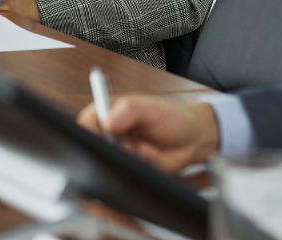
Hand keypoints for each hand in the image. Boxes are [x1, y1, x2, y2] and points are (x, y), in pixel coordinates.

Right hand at [77, 95, 219, 172]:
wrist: (193, 139)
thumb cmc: (173, 117)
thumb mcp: (151, 108)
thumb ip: (129, 110)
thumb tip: (108, 119)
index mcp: (111, 112)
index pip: (88, 120)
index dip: (88, 130)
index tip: (102, 135)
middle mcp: (112, 132)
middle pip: (95, 144)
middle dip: (113, 148)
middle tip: (130, 145)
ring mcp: (120, 151)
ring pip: (110, 161)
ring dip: (129, 157)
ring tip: (147, 149)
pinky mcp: (129, 167)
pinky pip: (125, 173)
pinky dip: (138, 166)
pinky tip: (151, 157)